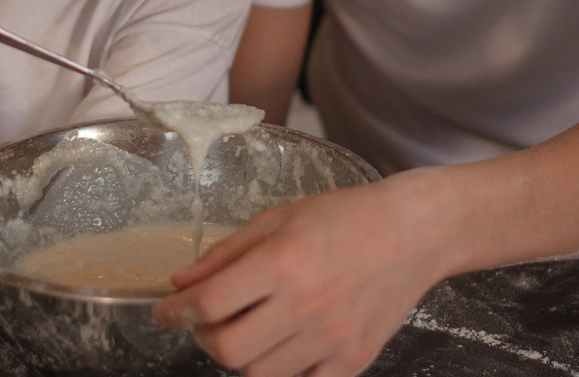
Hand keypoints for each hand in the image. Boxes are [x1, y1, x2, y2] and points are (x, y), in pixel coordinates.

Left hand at [153, 177, 451, 376]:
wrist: (412, 233)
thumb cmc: (344, 218)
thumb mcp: (278, 218)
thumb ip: (225, 253)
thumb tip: (181, 283)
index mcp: (284, 262)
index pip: (210, 303)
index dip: (176, 312)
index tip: (166, 311)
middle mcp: (307, 305)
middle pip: (228, 350)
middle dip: (204, 337)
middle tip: (206, 320)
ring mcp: (333, 339)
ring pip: (258, 375)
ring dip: (239, 356)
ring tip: (246, 329)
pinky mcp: (354, 361)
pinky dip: (280, 371)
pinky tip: (281, 345)